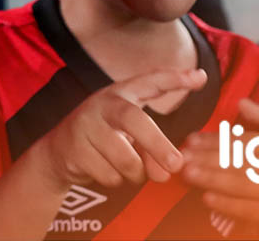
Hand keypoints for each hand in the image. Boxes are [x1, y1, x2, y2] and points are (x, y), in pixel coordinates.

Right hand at [30, 68, 205, 192]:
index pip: (150, 81)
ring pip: (125, 158)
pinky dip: (114, 180)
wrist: (58, 153)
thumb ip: (153, 151)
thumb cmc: (104, 140)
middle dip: (158, 144)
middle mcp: (103, 103)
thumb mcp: (131, 139)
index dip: (175, 79)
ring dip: (134, 173)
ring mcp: (86, 124)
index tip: (200, 77)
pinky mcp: (74, 147)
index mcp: (121, 94)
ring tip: (127, 168)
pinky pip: (109, 175)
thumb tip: (166, 172)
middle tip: (176, 166)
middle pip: (135, 120)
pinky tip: (103, 169)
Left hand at [179, 100, 258, 234]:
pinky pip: (249, 209)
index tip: (192, 140)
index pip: (245, 141)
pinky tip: (207, 198)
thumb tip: (241, 101)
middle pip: (240, 160)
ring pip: (241, 183)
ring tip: (188, 174)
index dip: (216, 139)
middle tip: (183, 156)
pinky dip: (227, 204)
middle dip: (208, 158)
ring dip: (211, 179)